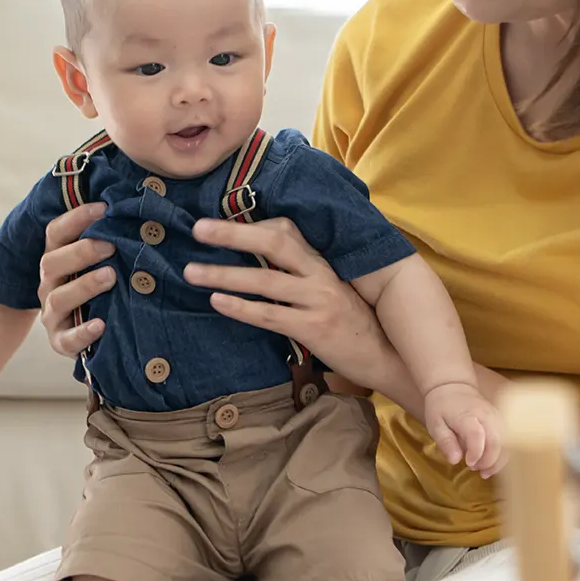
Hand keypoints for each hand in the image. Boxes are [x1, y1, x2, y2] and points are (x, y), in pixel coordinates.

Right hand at [35, 201, 115, 357]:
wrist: (81, 334)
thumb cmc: (99, 289)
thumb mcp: (99, 264)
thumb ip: (109, 241)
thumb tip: (137, 211)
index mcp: (56, 259)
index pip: (55, 233)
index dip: (76, 218)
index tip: (103, 207)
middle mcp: (49, 284)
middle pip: (51, 263)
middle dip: (80, 252)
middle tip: (109, 245)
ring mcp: (52, 314)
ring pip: (58, 298)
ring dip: (84, 286)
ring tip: (110, 277)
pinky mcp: (60, 341)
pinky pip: (67, 339)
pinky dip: (83, 332)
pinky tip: (101, 325)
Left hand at [185, 217, 395, 393]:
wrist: (388, 358)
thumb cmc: (357, 325)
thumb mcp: (335, 291)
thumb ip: (306, 275)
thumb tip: (265, 265)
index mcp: (324, 263)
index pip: (287, 231)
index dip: (251, 224)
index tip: (219, 222)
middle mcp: (321, 276)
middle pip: (274, 243)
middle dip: (233, 234)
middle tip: (198, 229)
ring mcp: (318, 302)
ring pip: (265, 280)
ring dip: (224, 273)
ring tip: (191, 271)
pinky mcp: (314, 330)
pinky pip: (270, 316)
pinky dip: (240, 308)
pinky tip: (216, 302)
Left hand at [423, 382, 502, 477]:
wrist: (453, 386)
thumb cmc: (442, 408)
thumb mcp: (435, 425)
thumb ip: (445, 442)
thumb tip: (455, 460)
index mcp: (467, 415)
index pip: (477, 435)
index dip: (476, 453)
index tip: (469, 464)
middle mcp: (486, 415)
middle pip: (497, 441)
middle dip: (490, 461)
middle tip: (476, 470)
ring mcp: (496, 417)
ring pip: (507, 442)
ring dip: (499, 460)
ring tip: (485, 472)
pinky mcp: (502, 420)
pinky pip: (509, 439)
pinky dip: (504, 454)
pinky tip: (493, 464)